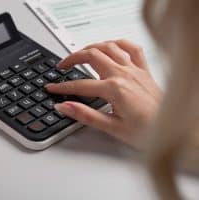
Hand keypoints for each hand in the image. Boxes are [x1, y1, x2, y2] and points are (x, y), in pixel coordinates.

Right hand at [46, 40, 161, 147]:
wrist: (172, 129)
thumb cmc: (147, 131)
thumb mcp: (112, 127)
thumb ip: (85, 115)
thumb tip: (64, 106)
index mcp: (114, 89)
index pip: (80, 85)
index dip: (62, 86)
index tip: (51, 87)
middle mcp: (124, 74)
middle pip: (92, 55)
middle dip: (72, 58)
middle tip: (62, 65)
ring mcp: (134, 69)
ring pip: (109, 46)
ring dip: (91, 47)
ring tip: (80, 53)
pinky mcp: (143, 70)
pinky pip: (131, 48)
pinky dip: (118, 43)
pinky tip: (110, 46)